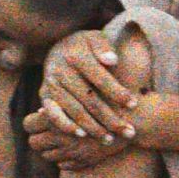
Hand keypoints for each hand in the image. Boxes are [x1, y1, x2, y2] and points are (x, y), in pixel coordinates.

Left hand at [25, 105, 127, 167]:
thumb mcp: (84, 94)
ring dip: (52, 150)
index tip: (39, 121)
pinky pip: (64, 166)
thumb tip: (42, 109)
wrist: (135, 119)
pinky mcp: (85, 161)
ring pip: (47, 156)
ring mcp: (73, 151)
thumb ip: (61, 102)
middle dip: (39, 139)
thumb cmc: (110, 99)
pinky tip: (74, 150)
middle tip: (48, 133)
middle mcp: (61, 136)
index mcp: (57, 116)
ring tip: (61, 141)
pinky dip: (66, 160)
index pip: (27, 124)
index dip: (32, 123)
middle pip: (34, 143)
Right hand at [39, 29, 137, 143]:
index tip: (133, 105)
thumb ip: (104, 47)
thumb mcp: (96, 38)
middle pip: (89, 99)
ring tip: (111, 139)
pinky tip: (82, 135)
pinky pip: (53, 114)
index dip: (117, 92)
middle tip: (129, 132)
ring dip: (93, 127)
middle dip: (111, 118)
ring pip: (75, 110)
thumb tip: (111, 60)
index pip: (100, 78)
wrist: (61, 48)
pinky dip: (66, 125)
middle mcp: (60, 70)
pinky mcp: (44, 95)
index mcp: (76, 55)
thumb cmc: (87, 46)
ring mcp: (51, 84)